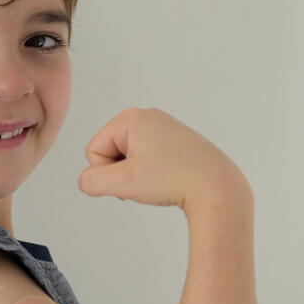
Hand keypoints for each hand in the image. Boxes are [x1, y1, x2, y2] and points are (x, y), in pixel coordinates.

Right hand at [77, 107, 248, 210]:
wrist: (217, 187)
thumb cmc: (173, 179)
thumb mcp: (123, 183)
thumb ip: (92, 182)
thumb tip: (86, 181)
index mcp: (131, 118)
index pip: (94, 149)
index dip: (105, 173)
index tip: (130, 181)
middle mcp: (147, 116)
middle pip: (111, 151)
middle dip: (121, 173)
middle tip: (145, 184)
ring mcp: (164, 127)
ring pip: (130, 157)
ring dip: (136, 176)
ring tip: (159, 183)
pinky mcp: (177, 141)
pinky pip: (148, 159)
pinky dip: (152, 174)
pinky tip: (169, 180)